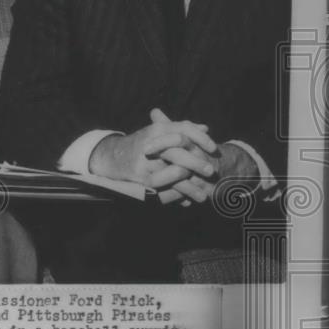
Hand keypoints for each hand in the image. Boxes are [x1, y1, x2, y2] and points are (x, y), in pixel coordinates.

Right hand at [89, 108, 217, 204]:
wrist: (114, 156)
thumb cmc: (143, 143)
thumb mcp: (159, 132)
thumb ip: (182, 128)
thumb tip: (205, 128)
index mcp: (157, 130)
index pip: (183, 130)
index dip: (200, 139)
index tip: (214, 148)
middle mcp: (151, 144)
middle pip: (179, 154)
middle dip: (197, 164)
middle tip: (212, 171)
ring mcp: (145, 163)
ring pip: (174, 175)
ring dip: (190, 187)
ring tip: (203, 195)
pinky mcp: (141, 178)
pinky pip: (163, 190)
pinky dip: (176, 197)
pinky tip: (186, 200)